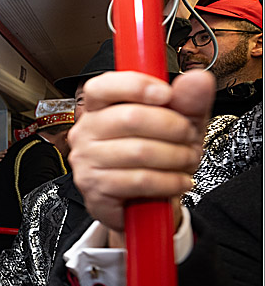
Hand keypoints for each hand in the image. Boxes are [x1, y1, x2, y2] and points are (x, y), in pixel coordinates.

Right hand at [67, 70, 214, 232]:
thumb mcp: (179, 126)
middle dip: (173, 127)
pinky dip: (169, 181)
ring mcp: (86, 160)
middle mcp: (87, 131)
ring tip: (186, 161)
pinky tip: (178, 181)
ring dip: (176, 157)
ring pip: (139, 151)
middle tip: (188, 137)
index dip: (136, 86)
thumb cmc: (157, 160)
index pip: (103, 86)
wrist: (146, 206)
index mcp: (100, 108)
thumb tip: (197, 79)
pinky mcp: (94, 188)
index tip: (166, 94)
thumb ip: (188, 102)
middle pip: (130, 118)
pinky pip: (139, 180)